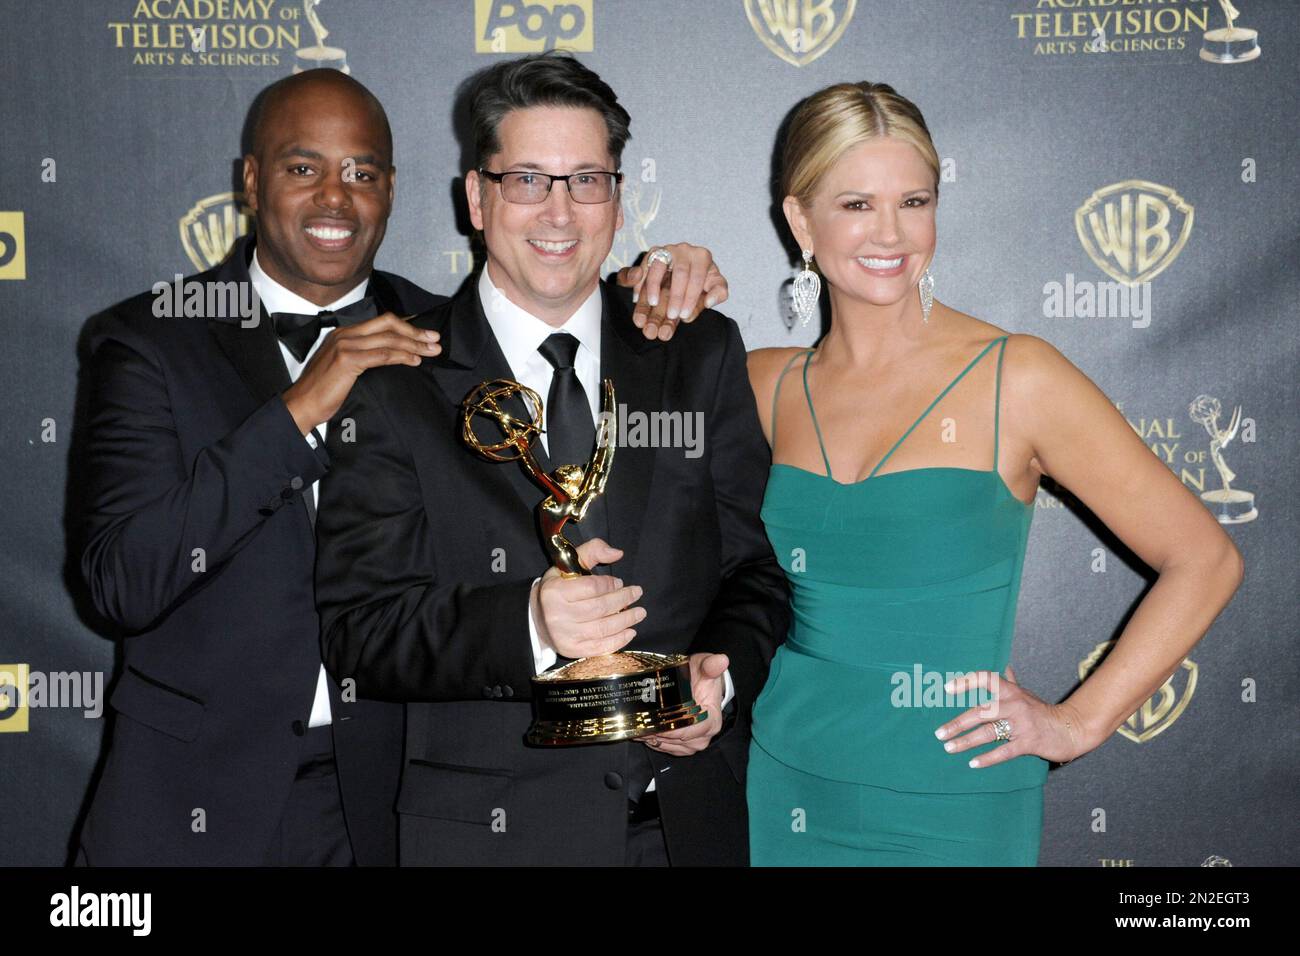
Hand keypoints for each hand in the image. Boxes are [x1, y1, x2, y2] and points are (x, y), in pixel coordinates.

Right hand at [282, 313, 439, 433]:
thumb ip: (364, 355)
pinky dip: (401, 356)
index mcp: (344, 333)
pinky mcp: (347, 360)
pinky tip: (414, 361)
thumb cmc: (323, 390)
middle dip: (415, 332)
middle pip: (388, 324)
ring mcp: (345, 345)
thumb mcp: (345, 366)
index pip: (382, 322)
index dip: (407, 327)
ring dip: (414, 345)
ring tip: (431, 351)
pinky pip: (382, 355)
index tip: (426, 335)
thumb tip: (392, 354)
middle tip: (435, 340)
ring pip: (388, 339)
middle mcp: (345, 334)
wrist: (301, 404)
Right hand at [532, 537, 642, 659]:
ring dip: (626, 620)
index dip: (610, 584)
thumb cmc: (558, 588)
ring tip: (640, 612)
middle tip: (637, 593)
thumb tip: (617, 553)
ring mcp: (565, 636)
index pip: (591, 587)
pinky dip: (619, 640)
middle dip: (623, 600)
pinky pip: (600, 648)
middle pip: (599, 608)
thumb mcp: (569, 564)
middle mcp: (558, 616)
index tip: (620, 583)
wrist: (538, 618)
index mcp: (555, 592)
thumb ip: (592, 551)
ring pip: (603, 628)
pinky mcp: (572, 650)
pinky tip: (630, 631)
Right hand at [615, 243, 728, 340]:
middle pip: (680, 272)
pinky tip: (637, 297)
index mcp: (702, 256)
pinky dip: (638, 280)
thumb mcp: (715, 286)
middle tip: (672, 315)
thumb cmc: (702, 282)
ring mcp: (666, 250)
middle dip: (676, 296)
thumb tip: (710, 301)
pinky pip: (643, 266)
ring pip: (658, 265)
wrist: (686, 276)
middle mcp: (684, 250)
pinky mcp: (651, 254)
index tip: (684, 315)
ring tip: (652, 303)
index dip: (691, 298)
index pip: (697, 277)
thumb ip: (719, 292)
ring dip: (653, 286)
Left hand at [640, 652, 728, 755]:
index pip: (690, 730)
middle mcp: (703, 736)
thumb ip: (711, 665)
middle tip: (638, 722)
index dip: (672, 728)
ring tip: (636, 726)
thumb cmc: (702, 677)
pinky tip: (641, 731)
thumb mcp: (705, 666)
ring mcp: (692, 744)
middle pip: (676, 740)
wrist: (701, 685)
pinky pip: (666, 748)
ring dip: (652, 738)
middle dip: (657, 732)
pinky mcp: (682, 746)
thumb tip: (721, 660)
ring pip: (668, 746)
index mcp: (711, 721)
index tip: (655, 722)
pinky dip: (653, 741)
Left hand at [933, 665, 1092, 766]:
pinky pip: (1004, 751)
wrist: (1071, 728)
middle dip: (957, 723)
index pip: (985, 679)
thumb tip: (1005, 667)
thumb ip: (1012, 683)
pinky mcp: (1029, 742)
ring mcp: (1022, 724)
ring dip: (966, 741)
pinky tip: (972, 763)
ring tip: (949, 748)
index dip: (966, 682)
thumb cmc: (1043, 711)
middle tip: (939, 733)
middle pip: (980, 712)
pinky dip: (988, 758)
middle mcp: (1015, 704)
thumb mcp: (1026, 695)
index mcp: (1011, 691)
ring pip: (989, 732)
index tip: (947, 689)